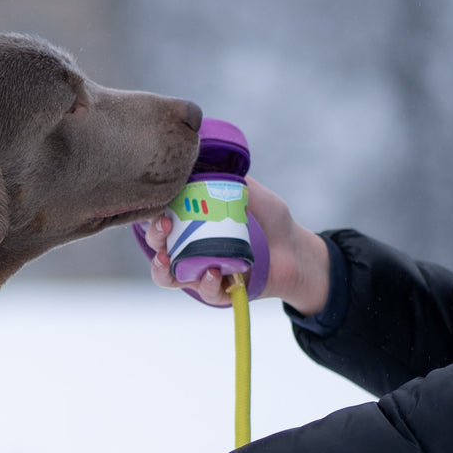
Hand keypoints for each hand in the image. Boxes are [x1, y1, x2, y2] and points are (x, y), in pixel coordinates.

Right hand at [143, 177, 330, 315]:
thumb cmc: (272, 221)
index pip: (163, 222)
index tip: (159, 206)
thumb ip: (232, 179)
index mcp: (193, 227)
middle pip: (159, 248)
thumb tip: (207, 159)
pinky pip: (205, 293)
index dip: (154, 215)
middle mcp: (191, 251)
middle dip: (155, 238)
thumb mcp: (254, 193)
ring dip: (162, 270)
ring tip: (166, 259)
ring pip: (169, 278)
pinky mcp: (220, 292)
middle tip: (164, 226)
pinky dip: (207, 284)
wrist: (298, 250)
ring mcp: (202, 273)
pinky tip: (214, 273)